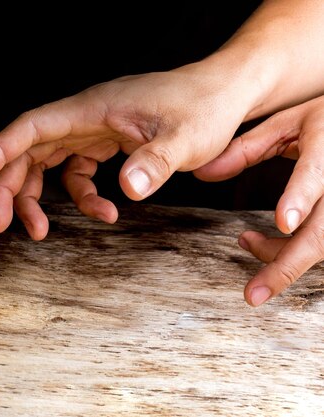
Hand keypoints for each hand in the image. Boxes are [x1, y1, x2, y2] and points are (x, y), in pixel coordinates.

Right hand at [0, 66, 253, 239]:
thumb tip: (128, 189)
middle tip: (0, 226)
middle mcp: (83, 118)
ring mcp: (92, 131)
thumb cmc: (205, 106)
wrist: (223, 95)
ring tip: (39, 232)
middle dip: (9, 188)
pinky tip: (105, 214)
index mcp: (90, 109)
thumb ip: (156, 161)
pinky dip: (81, 197)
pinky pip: (76, 173)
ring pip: (45, 164)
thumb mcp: (187, 137)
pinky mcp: (104, 144)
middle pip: (27, 151)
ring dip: (36, 198)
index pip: (30, 127)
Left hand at [195, 95, 323, 305]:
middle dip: (287, 265)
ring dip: (281, 257)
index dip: (300, 198)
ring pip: (320, 244)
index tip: (284, 223)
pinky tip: (269, 244)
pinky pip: (321, 243)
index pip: (316, 175)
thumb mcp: (289, 123)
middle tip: (253, 294)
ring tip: (246, 242)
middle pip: (322, 232)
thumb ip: (247, 148)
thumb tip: (201, 173)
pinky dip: (292, 252)